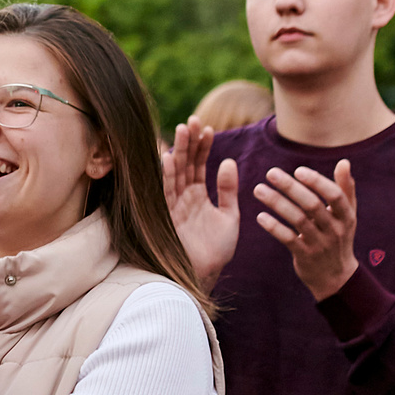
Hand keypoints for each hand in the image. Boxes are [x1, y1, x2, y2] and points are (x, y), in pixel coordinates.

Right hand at [162, 119, 240, 283]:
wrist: (206, 275)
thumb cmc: (216, 250)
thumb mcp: (229, 217)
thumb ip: (229, 190)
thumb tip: (228, 162)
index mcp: (198, 196)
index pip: (199, 165)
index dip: (203, 147)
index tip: (208, 128)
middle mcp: (183, 197)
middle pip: (185, 163)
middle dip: (189, 142)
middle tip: (193, 120)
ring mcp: (173, 205)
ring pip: (175, 172)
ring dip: (179, 151)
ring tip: (183, 129)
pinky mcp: (166, 216)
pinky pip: (165, 192)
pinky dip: (167, 175)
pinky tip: (170, 157)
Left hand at [253, 160, 360, 300]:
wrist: (336, 277)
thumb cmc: (339, 237)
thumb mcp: (347, 215)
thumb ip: (345, 189)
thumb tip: (344, 162)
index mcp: (346, 216)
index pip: (335, 195)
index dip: (317, 182)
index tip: (298, 170)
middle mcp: (335, 229)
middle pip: (312, 205)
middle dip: (290, 187)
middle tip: (270, 173)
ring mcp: (320, 244)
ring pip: (298, 221)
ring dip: (277, 203)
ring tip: (258, 189)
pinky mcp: (305, 256)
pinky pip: (288, 239)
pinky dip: (274, 227)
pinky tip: (260, 216)